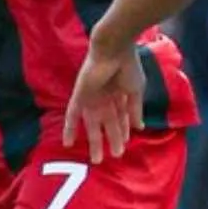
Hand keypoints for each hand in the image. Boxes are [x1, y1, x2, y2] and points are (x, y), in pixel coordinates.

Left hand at [64, 40, 145, 163]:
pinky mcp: (80, 95)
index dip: (123, 130)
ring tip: (98, 160)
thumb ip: (135, 109)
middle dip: (112, 139)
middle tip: (116, 156)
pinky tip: (68, 143)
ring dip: (95, 141)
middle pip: (107, 123)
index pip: (120, 116)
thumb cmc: (128, 66)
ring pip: (92, 124)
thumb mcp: (135, 90)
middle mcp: (104, 97)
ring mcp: (91, 97)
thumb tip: (139, 127)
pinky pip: (72, 114)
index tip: (126, 144)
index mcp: (119, 93)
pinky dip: (70, 128)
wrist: (115, 48)